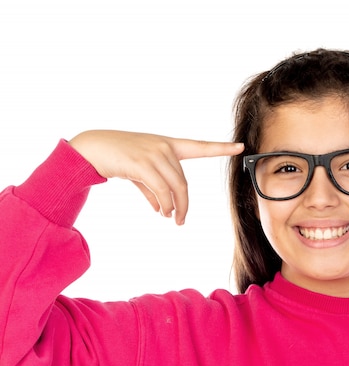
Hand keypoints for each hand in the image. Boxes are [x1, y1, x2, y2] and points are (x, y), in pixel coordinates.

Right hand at [69, 130, 243, 224]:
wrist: (90, 149)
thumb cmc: (118, 159)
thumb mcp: (140, 173)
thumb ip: (154, 189)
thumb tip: (163, 210)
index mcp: (168, 145)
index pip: (199, 146)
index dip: (221, 148)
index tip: (241, 147)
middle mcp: (164, 147)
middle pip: (183, 182)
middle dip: (183, 204)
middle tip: (179, 220)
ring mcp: (154, 153)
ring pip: (174, 187)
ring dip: (173, 207)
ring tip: (170, 217)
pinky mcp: (142, 163)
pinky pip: (161, 190)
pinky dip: (163, 204)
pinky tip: (161, 211)